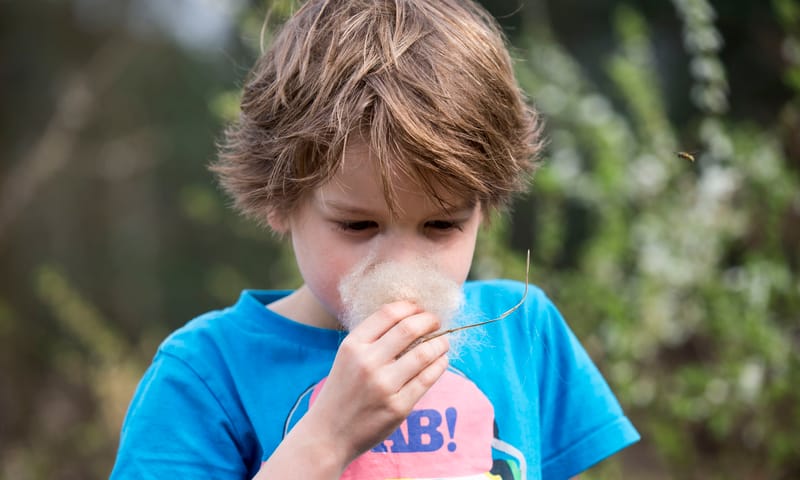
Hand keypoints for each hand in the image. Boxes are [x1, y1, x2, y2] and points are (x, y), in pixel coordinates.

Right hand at [303, 301, 450, 468]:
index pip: (389, 313)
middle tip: (436, 322)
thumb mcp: (347, 357)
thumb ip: (373, 338)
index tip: (420, 309)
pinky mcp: (399, 407)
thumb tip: (411, 317)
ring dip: (440, 343)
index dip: (410, 306)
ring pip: (425, 352)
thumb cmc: (342, 391)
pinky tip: (441, 360)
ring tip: (443, 341)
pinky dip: (440, 364)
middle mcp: (367, 362)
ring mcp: (384, 385)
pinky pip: (428, 378)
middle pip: (409, 328)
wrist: (328, 434)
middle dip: (430, 320)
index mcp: (353, 345)